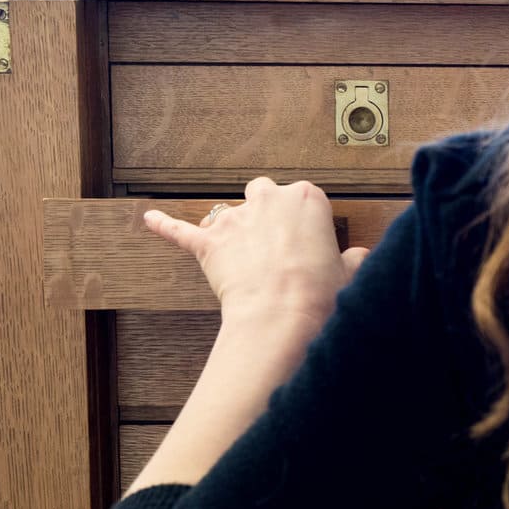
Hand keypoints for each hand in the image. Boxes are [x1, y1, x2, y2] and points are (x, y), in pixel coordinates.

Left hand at [145, 178, 368, 328]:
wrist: (283, 315)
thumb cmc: (320, 293)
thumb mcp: (349, 272)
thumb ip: (352, 259)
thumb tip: (358, 258)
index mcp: (307, 198)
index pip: (303, 196)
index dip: (304, 222)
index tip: (309, 242)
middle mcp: (269, 200)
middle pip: (263, 193)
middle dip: (267, 212)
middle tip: (276, 242)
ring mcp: (236, 220)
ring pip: (228, 212)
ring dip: (233, 227)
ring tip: (241, 254)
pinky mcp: (209, 244)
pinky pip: (181, 231)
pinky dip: (165, 225)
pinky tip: (150, 219)